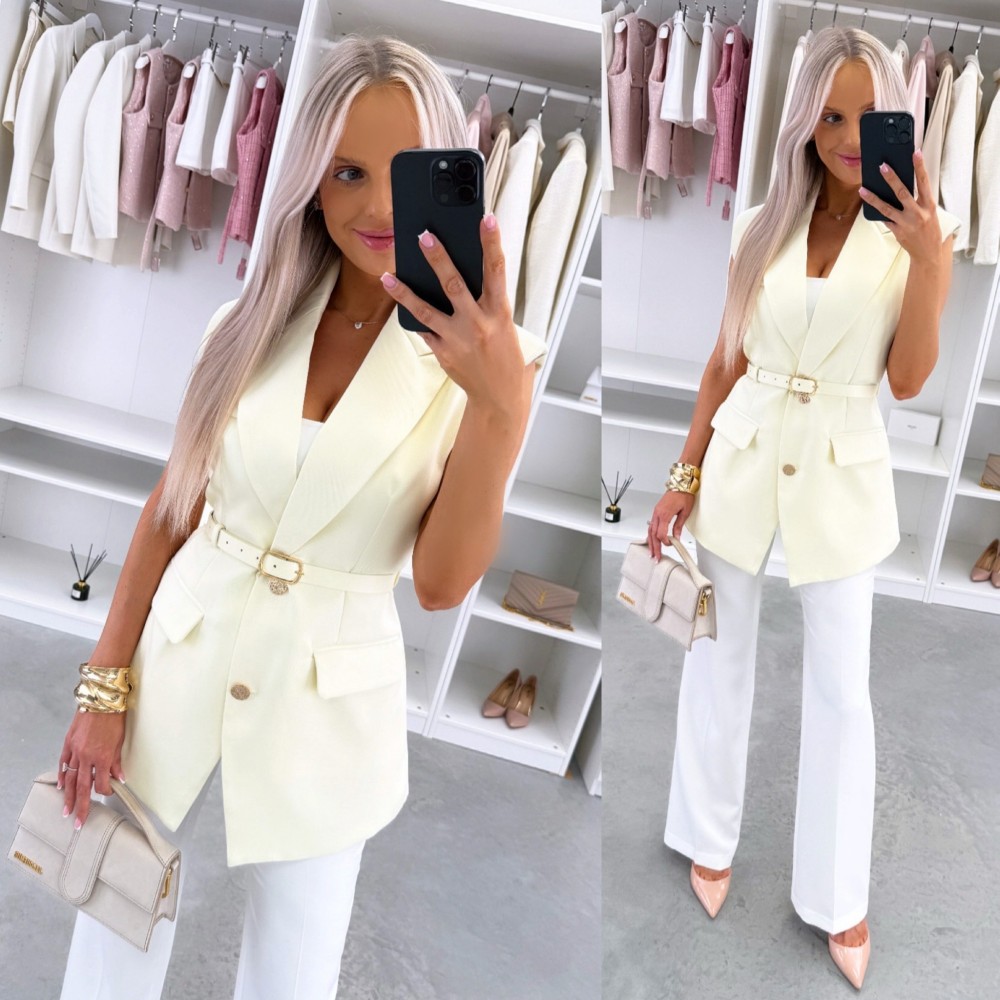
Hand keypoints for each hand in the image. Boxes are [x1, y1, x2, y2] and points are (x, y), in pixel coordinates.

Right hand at [57, 710, 126, 827]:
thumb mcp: (120, 741)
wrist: (102, 699)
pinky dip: (62, 775)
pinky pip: (64, 763)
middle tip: (78, 822)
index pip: (102, 784)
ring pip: (71, 779)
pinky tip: (62, 787)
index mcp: (103, 757)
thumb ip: (117, 762)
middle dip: (82, 806)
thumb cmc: (115, 718)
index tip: (109, 792)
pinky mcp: (68, 743)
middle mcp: (87, 757)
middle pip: (84, 787)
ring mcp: (76, 750)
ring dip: (69, 796)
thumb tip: (120, 778)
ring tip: (66, 811)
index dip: (105, 791)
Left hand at [380, 215, 526, 418]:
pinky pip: (423, 330)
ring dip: (405, 292)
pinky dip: (412, 315)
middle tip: (423, 236)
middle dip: (438, 259)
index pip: (496, 270)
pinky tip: (399, 300)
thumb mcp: (502, 324)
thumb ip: (485, 300)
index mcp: (499, 312)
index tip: (486, 219)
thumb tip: (457, 273)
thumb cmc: (503, 354)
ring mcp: (458, 339)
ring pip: (426, 310)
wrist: (498, 395)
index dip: (492, 243)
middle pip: (455, 284)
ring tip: (387, 277)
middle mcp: (478, 324)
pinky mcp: (443, 353)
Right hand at [647, 490, 695, 560]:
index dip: (665, 542)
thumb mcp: (685, 512)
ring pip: (650, 531)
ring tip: (652, 553)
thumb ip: (678, 526)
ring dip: (651, 543)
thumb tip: (676, 538)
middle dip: (655, 547)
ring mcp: (655, 512)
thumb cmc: (684, 495)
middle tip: (656, 558)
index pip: (661, 533)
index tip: (671, 544)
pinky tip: (651, 541)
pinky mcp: (656, 512)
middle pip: (653, 534)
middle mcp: (657, 514)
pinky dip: (650, 535)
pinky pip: (651, 525)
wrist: (681, 484)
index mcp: (664, 514)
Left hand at [859, 150, 941, 265]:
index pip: (924, 181)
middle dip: (892, 178)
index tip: (915, 153)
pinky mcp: (897, 231)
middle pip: (902, 192)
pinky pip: (885, 219)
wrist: (928, 252)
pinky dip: (877, 212)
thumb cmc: (929, 228)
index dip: (920, 166)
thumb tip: (900, 186)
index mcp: (929, 204)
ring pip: (887, 208)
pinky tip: (868, 204)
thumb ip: (918, 199)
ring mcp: (906, 223)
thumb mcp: (929, 212)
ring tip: (862, 190)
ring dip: (873, 198)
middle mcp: (918, 212)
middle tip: (882, 166)